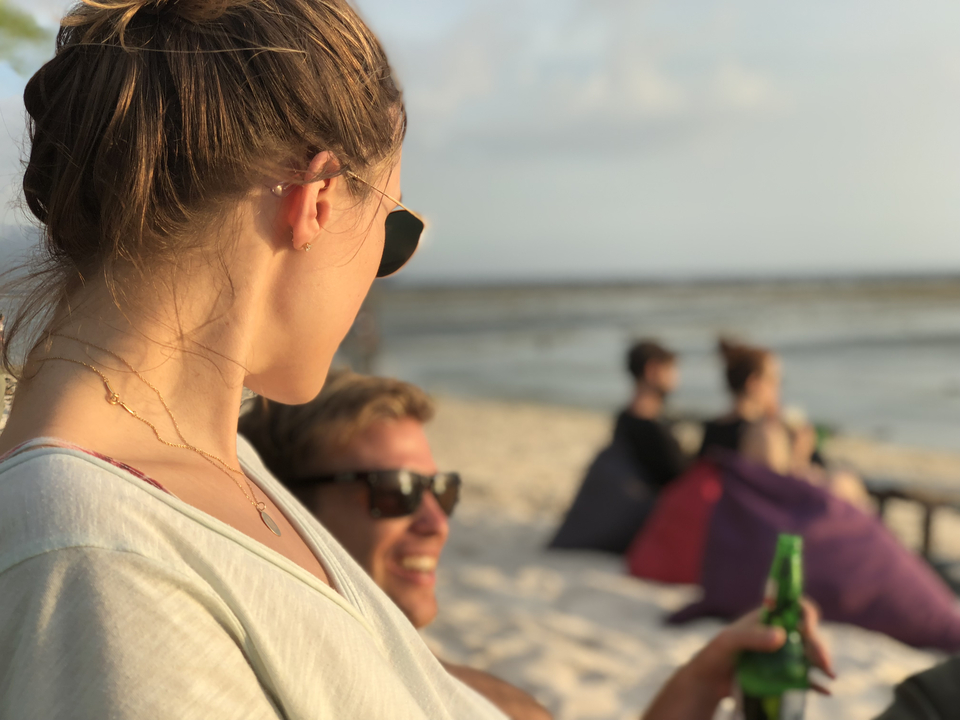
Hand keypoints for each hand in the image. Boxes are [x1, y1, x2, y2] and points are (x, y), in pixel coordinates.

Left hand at [642, 599, 833, 719]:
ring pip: (809, 654)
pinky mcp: (782, 675)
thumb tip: (782, 636)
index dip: (806, 615)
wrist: (710, 681)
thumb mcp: (730, 641)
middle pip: (807, 634)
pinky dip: (816, 683)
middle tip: (823, 662)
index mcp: (768, 619)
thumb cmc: (717, 654)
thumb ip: (752, 637)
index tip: (808, 629)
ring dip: (822, 663)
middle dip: (818, 645)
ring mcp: (782, 655)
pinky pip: (804, 677)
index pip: (795, 608)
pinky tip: (825, 690)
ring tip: (829, 675)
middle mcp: (778, 634)